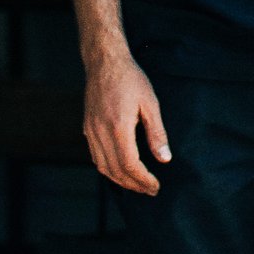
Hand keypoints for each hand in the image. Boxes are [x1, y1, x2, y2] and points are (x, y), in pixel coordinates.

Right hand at [83, 49, 169, 195]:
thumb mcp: (150, 103)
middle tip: (150, 190)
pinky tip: (119, 170)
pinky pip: (95, 156)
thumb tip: (165, 159)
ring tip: (137, 185)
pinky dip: (107, 169)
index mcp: (118, 127)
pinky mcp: (87, 128)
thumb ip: (156, 133)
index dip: (143, 180)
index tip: (155, 186)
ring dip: (120, 180)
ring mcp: (91, 131)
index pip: (129, 165)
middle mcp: (101, 132)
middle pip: (115, 170)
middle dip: (133, 185)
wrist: (104, 62)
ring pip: (102, 166)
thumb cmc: (130, 79)